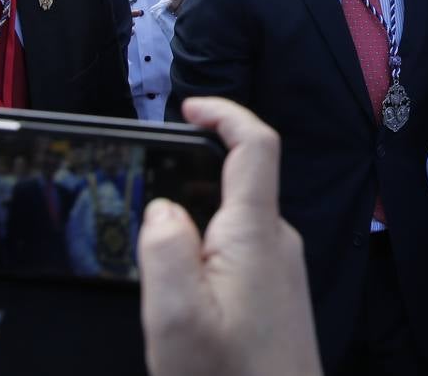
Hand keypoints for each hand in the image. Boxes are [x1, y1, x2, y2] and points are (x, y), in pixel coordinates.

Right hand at [139, 97, 320, 375]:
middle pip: (240, 182)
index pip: (256, 144)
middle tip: (144, 205)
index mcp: (256, 233)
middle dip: (191, 182)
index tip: (189, 108)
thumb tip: (163, 208)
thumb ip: (164, 251)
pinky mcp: (280, 295)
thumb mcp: (176, 319)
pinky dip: (209, 258)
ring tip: (158, 272)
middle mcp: (279, 242)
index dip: (225, 113)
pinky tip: (186, 299)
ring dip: (197, 228)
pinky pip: (242, 255)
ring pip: (236, 223)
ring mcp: (284, 269)